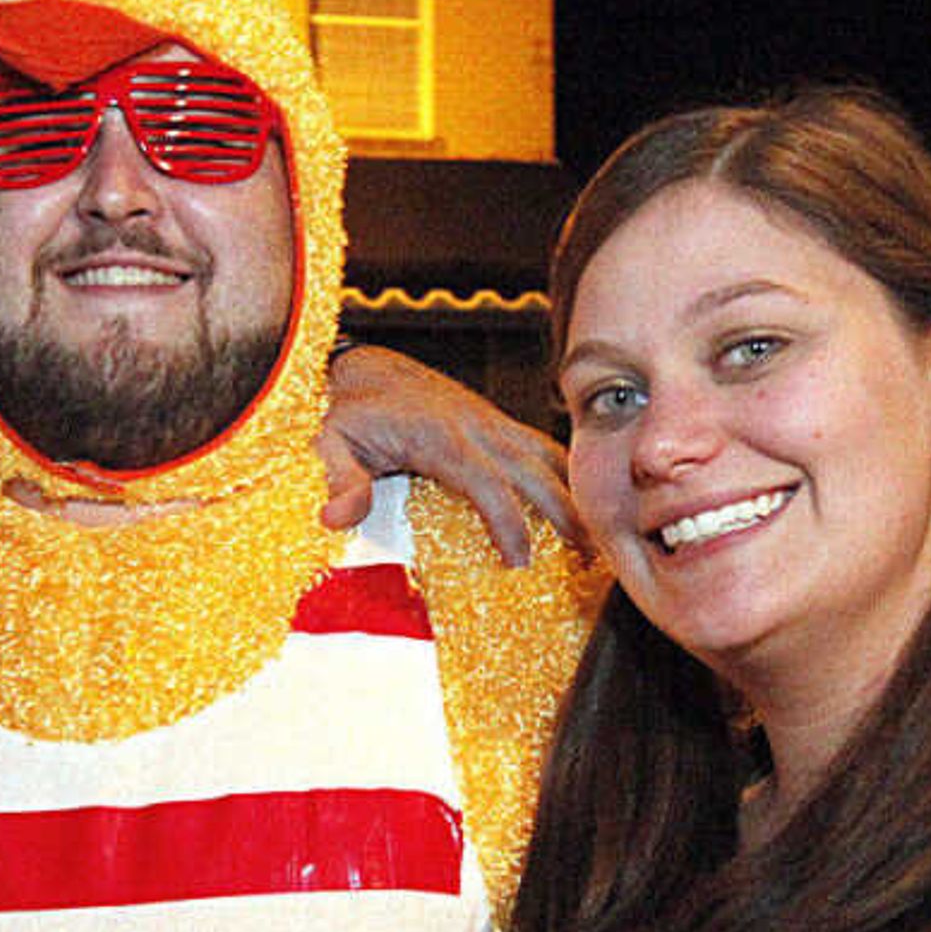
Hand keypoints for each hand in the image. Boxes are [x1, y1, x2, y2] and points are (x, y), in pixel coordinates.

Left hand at [316, 345, 576, 562]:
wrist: (364, 368)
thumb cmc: (348, 411)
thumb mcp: (330, 442)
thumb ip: (339, 480)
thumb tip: (337, 519)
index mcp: (441, 437)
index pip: (488, 483)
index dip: (508, 523)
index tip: (519, 562)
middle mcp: (477, 427)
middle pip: (535, 471)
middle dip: (567, 512)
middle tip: (591, 558)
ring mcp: (491, 423)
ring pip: (549, 456)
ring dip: (577, 493)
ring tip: (600, 537)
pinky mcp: (496, 424)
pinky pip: (540, 448)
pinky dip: (567, 474)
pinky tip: (582, 503)